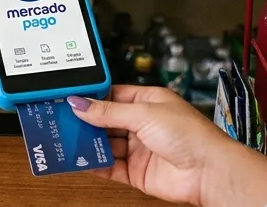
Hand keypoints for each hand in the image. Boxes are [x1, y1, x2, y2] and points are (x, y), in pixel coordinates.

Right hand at [67, 86, 260, 206]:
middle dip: (84, 120)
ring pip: (104, 143)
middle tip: (57, 118)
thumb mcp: (144, 113)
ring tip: (62, 138)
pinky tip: (78, 160)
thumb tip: (79, 103)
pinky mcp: (135, 171)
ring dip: (86, 142)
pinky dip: (93, 164)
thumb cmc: (189, 134)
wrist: (209, 171)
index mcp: (147, 101)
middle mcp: (141, 123)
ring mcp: (138, 148)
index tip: (66, 97)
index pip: (111, 95)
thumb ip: (108, 111)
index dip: (90, 96)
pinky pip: (108, 166)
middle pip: (104, 120)